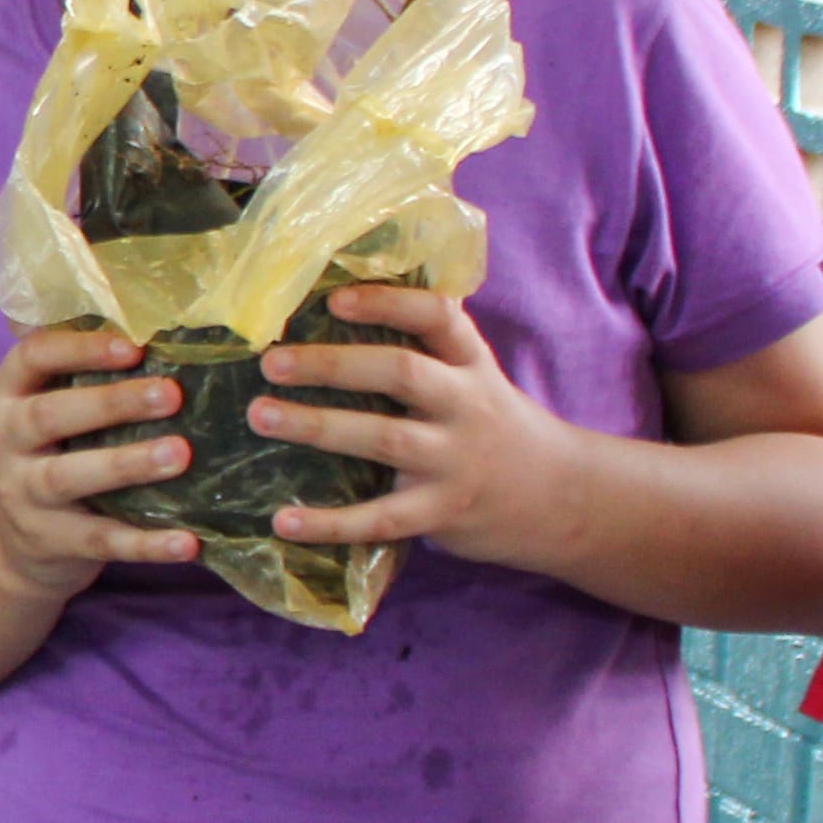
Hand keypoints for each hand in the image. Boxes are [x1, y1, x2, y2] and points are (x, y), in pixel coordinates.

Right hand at [0, 323, 201, 592]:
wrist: (18, 542)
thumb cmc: (59, 449)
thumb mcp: (56, 403)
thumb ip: (87, 366)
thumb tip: (154, 307)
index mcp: (13, 393)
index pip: (33, 357)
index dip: (80, 348)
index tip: (134, 346)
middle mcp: (8, 438)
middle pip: (49, 414)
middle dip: (112, 403)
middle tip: (172, 395)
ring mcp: (24, 493)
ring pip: (69, 477)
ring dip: (126, 464)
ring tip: (180, 455)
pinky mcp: (50, 541)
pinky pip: (100, 541)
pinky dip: (145, 543)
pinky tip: (189, 542)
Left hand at [244, 281, 589, 566]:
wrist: (562, 499)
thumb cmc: (496, 428)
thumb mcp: (477, 378)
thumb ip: (428, 352)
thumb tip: (341, 304)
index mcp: (471, 364)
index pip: (438, 317)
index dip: (387, 303)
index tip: (335, 299)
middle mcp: (466, 405)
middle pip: (402, 372)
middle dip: (333, 364)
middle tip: (272, 361)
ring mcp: (455, 461)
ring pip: (384, 438)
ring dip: (317, 426)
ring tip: (260, 415)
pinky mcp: (442, 512)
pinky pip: (380, 518)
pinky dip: (330, 523)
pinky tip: (283, 521)